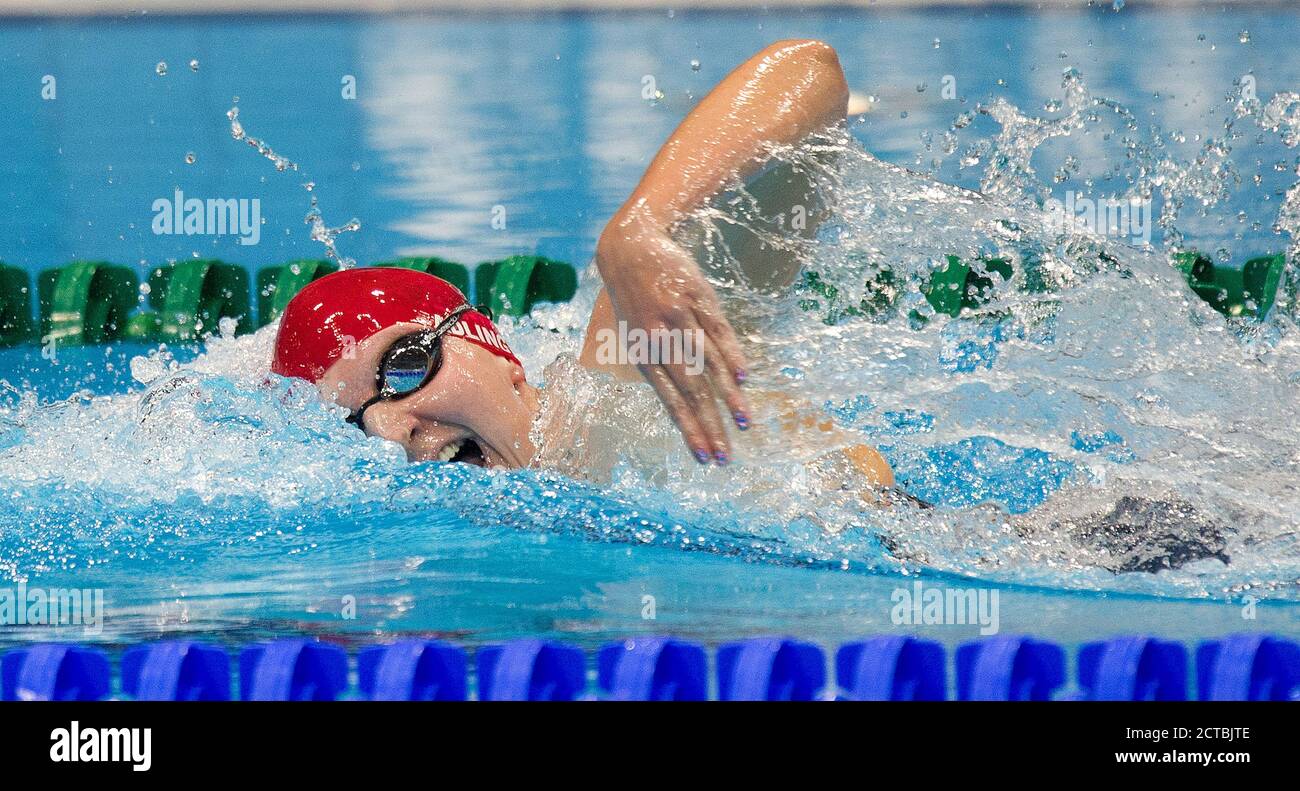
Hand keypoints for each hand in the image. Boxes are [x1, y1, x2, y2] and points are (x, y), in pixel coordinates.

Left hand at [595, 218, 750, 463]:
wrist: (629, 247)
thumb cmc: (634, 300)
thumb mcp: (635, 336)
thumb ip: (658, 366)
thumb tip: (684, 403)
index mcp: (643, 356)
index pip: (670, 403)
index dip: (688, 431)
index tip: (704, 458)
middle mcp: (659, 340)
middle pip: (690, 391)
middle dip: (710, 426)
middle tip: (726, 456)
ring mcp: (679, 317)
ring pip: (707, 364)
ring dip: (727, 397)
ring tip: (744, 423)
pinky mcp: (696, 296)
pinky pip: (718, 330)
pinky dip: (732, 354)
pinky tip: (744, 378)